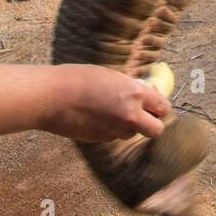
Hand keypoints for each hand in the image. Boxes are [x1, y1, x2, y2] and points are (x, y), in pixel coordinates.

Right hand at [40, 64, 170, 142]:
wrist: (52, 97)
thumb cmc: (78, 78)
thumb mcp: (110, 76)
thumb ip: (128, 87)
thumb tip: (139, 92)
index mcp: (135, 93)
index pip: (163, 107)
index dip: (160, 106)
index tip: (155, 103)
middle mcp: (130, 115)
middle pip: (156, 129)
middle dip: (153, 123)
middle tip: (144, 114)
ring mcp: (115, 130)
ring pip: (133, 134)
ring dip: (129, 126)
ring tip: (114, 112)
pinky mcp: (101, 140)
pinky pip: (114, 136)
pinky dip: (112, 129)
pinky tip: (98, 117)